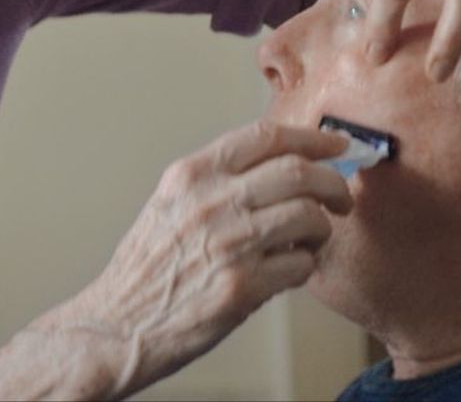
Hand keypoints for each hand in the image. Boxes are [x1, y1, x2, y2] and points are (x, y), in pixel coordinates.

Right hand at [69, 121, 350, 396]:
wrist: (119, 324)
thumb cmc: (148, 268)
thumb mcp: (171, 203)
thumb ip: (216, 179)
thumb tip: (276, 163)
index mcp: (192, 175)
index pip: (266, 137)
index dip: (311, 137)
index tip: (336, 144)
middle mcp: (211, 202)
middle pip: (299, 172)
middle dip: (333, 183)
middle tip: (341, 197)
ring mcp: (229, 243)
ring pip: (309, 216)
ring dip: (322, 228)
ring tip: (312, 239)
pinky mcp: (243, 286)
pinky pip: (302, 264)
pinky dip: (306, 266)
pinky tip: (291, 269)